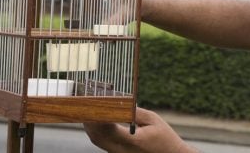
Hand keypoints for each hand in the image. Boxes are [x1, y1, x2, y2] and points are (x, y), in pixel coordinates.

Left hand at [84, 107, 198, 152]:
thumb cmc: (164, 138)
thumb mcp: (153, 120)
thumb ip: (134, 112)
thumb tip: (118, 102)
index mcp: (132, 141)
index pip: (108, 127)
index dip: (98, 115)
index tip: (93, 102)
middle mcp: (122, 150)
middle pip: (97, 136)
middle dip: (89, 119)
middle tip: (85, 103)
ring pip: (97, 141)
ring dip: (90, 125)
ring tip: (87, 109)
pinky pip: (102, 143)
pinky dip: (96, 132)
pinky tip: (95, 121)